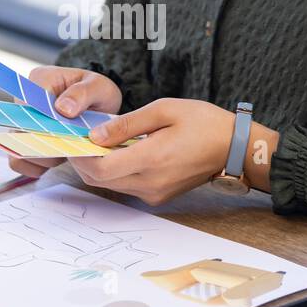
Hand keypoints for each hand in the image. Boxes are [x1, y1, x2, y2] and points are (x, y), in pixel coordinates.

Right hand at [5, 65, 123, 178]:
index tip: (65, 130)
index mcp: (40, 80)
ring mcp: (21, 123)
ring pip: (18, 147)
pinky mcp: (23, 143)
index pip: (29, 102)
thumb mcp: (98, 87)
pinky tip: (58, 160)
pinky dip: (37, 167)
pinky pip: (19, 161)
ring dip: (44, 156)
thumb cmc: (96, 94)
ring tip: (68, 150)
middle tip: (72, 144)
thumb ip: (82, 93)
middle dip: (48, 142)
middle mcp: (24, 101)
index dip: (44, 121)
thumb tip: (62, 108)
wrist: (98, 109)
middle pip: (21, 128)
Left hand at [66, 97, 234, 204]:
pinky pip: (126, 187)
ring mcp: (154, 193)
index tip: (72, 139)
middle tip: (79, 139)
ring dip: (98, 167)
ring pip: (110, 185)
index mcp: (151, 158)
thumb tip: (95, 136)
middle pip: (99, 180)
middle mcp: (150, 183)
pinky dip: (115, 171)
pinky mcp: (158, 196)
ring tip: (98, 142)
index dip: (79, 156)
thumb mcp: (163, 110)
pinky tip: (119, 152)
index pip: (99, 168)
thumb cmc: (202, 122)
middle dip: (83, 161)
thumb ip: (126, 124)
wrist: (234, 147)